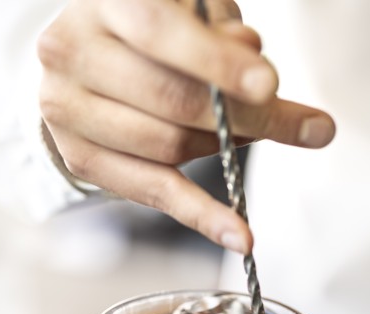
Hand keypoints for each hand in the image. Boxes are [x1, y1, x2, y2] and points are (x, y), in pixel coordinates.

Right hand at [38, 0, 334, 253]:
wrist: (87, 56)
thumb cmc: (151, 28)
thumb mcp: (191, 11)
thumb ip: (221, 32)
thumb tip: (254, 66)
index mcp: (103, 0)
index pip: (159, 31)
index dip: (215, 61)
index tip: (269, 86)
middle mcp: (70, 51)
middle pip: (168, 98)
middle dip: (242, 115)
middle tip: (303, 127)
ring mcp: (65, 109)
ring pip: (166, 145)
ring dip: (226, 149)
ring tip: (259, 136)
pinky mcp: (81, 158)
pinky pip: (154, 192)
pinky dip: (202, 215)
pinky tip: (239, 235)